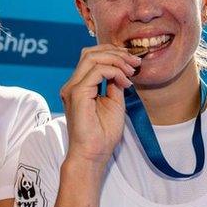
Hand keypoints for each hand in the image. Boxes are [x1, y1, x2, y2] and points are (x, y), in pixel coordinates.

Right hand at [60, 45, 140, 165]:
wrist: (93, 154)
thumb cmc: (102, 134)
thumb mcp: (114, 103)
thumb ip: (114, 84)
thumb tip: (121, 70)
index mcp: (79, 86)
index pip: (92, 58)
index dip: (113, 54)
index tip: (132, 62)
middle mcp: (72, 85)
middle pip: (90, 53)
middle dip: (115, 52)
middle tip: (134, 62)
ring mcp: (72, 88)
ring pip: (92, 57)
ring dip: (116, 60)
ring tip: (130, 71)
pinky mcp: (77, 94)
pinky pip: (97, 71)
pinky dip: (114, 72)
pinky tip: (125, 83)